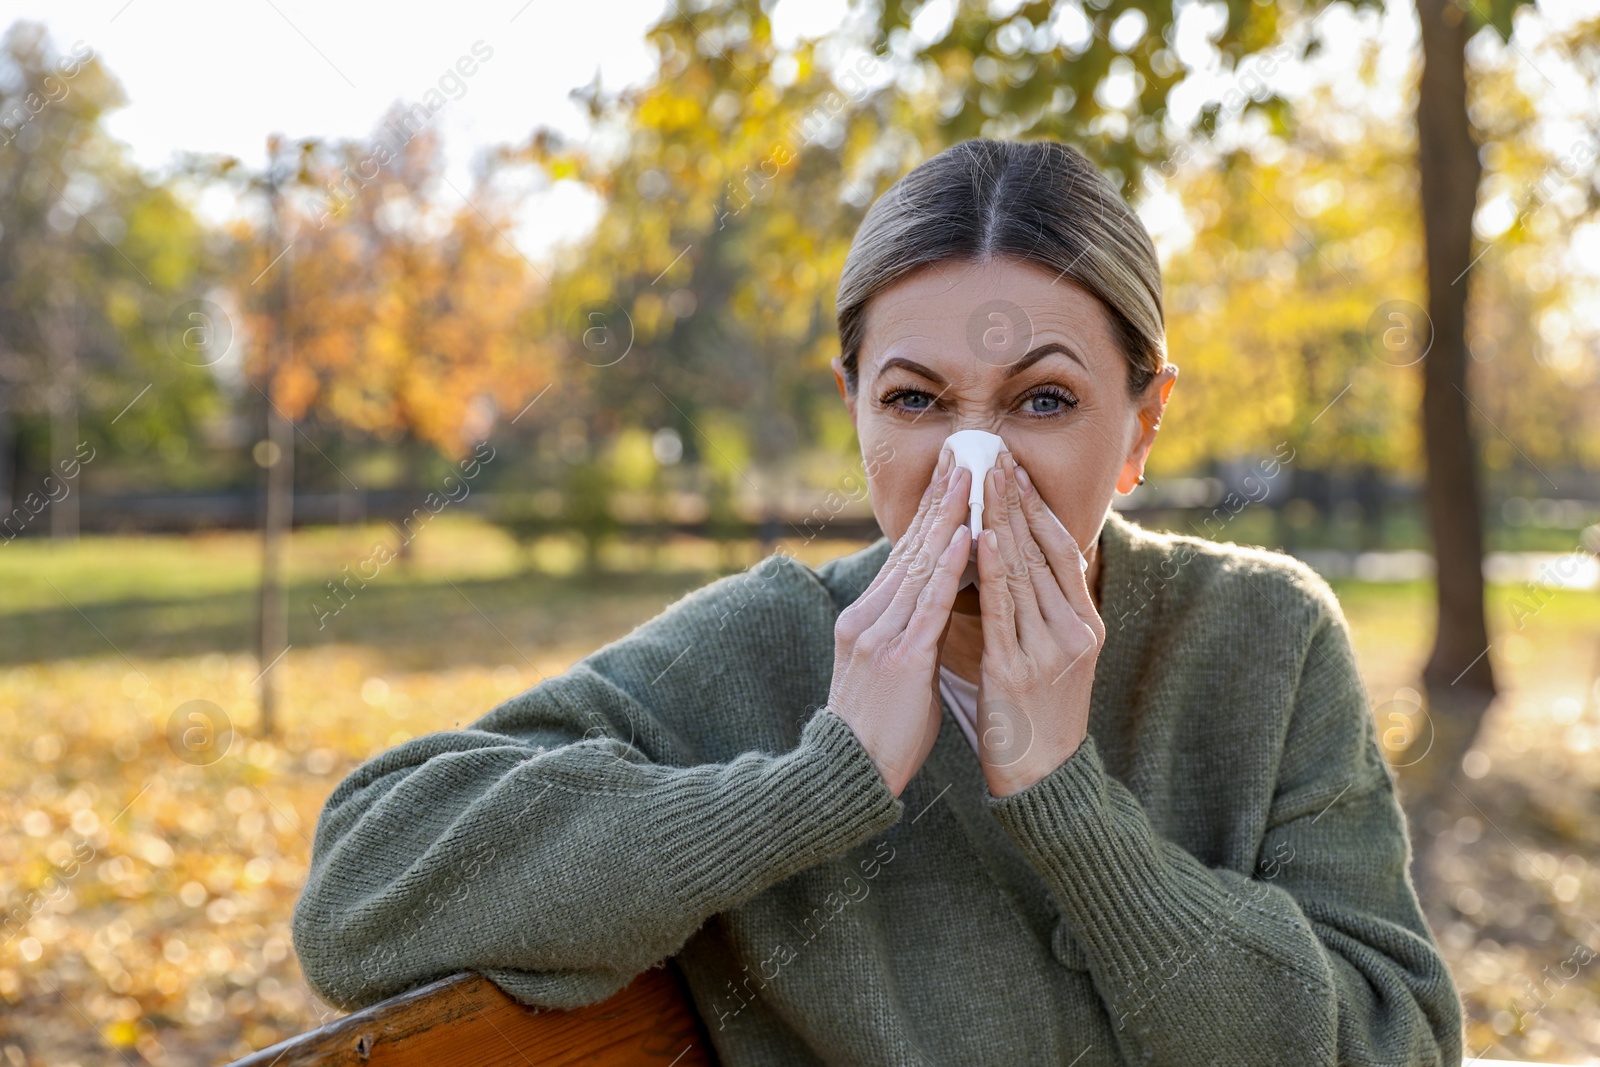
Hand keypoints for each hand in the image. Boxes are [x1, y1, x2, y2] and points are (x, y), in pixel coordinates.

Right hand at [829, 449, 971, 796]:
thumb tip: (934, 602)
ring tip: (970, 477)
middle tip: (962, 454)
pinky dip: (948, 569)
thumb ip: (905, 631)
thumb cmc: (877, 729)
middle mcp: (868, 617)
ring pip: (920, 566)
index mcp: (865, 618)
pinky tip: (966, 538)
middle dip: (939, 499)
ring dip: (948, 518)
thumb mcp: (886, 669)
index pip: (903, 554)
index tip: (950, 476)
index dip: (928, 512)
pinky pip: (928, 606)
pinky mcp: (899, 660)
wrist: (848, 776)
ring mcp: (881, 636)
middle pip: (909, 547)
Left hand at [973, 451, 1105, 797]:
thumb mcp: (1052, 657)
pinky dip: (990, 568)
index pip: (1062, 550)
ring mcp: (1046, 649)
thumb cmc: (1037, 716)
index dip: (1038, 507)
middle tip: (995, 454)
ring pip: (1021, 570)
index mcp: (1085, 624)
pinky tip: (980, 536)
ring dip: (1000, 519)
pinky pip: (1001, 608)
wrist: (1042, 779)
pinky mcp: (1016, 670)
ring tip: (983, 478)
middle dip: (1017, 498)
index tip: (1016, 469)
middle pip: (1042, 550)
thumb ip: (1040, 612)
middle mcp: (1073, 630)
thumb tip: (1012, 562)